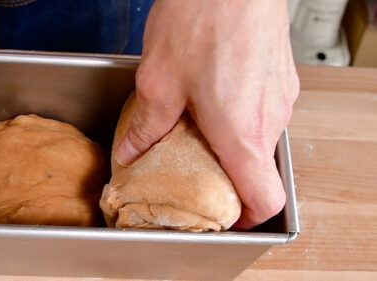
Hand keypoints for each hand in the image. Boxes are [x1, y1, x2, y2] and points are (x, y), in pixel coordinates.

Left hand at [116, 0, 298, 228]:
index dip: (246, 217)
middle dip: (226, 174)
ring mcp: (280, 95)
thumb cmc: (202, 18)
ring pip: (260, 138)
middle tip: (193, 164)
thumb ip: (147, 126)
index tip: (224, 216)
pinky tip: (212, 96)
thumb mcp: (158, 82)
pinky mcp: (279, 74)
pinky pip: (263, 110)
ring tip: (197, 124)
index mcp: (242, 132)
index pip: (264, 198)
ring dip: (231, 141)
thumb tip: (132, 150)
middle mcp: (270, 117)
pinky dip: (240, 116)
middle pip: (258, 169)